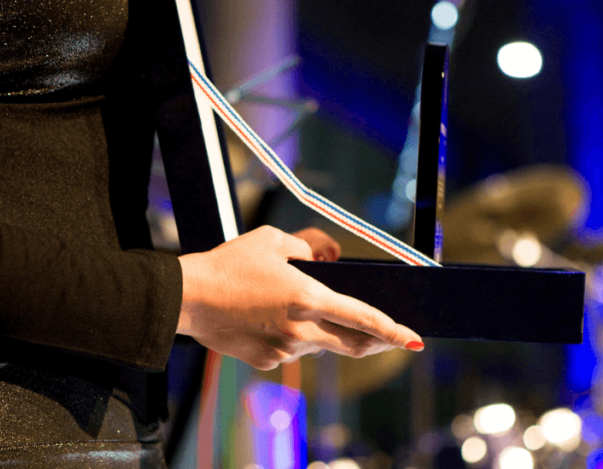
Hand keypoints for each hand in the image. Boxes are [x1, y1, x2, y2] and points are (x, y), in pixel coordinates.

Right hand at [176, 226, 423, 369]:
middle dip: (377, 343)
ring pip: (320, 346)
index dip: (394, 331)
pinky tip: (270, 320)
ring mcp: (284, 350)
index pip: (363, 318)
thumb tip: (333, 256)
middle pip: (353, 345)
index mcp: (307, 298)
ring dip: (324, 332)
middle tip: (388, 339)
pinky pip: (292, 351)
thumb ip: (312, 244)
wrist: (188, 298)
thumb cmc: (230, 264)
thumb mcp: (273, 239)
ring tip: (295, 308)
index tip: (415, 340)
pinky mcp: (267, 363)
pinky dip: (294, 337)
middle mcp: (300, 330)